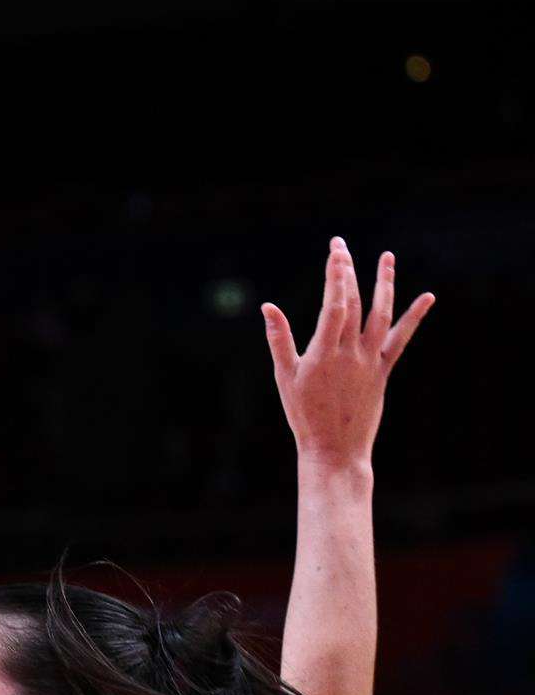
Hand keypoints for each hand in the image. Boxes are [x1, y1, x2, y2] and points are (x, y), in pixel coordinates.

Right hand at [262, 238, 432, 469]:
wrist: (335, 449)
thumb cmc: (303, 415)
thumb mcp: (284, 377)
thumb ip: (278, 340)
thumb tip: (267, 307)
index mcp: (324, 353)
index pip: (334, 304)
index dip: (335, 275)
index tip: (335, 252)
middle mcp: (351, 352)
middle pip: (354, 302)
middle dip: (348, 271)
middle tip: (342, 245)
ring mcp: (370, 360)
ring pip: (381, 314)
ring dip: (385, 283)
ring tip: (387, 257)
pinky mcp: (383, 370)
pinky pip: (401, 339)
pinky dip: (414, 317)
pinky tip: (427, 298)